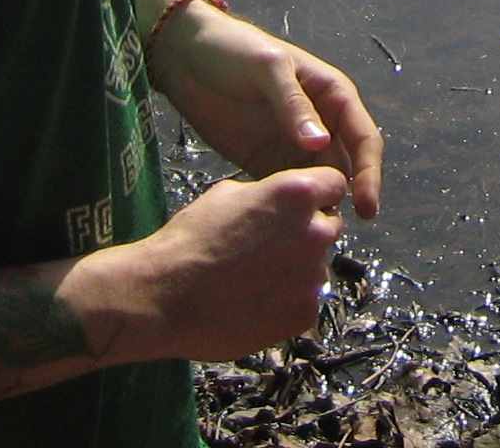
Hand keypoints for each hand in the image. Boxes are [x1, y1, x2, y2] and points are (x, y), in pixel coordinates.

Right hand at [74, 168, 346, 363]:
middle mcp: (314, 233)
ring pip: (316, 268)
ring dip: (296, 270)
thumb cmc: (190, 240)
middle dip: (307, 232)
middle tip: (270, 246)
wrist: (164, 296)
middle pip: (329, 227)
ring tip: (254, 279)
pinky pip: (305, 302)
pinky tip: (254, 303)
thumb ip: (268, 195)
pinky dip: (287, 303)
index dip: (317, 194)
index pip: (334, 185)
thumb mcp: (228, 194)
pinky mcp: (304, 315)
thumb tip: (281, 204)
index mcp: (297, 194)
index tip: (301, 206)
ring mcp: (312, 278)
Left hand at [148, 2, 384, 219]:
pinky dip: (288, 208)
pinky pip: (287, 190)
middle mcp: (321, 123)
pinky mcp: (266, 162)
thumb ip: (293, 104)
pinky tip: (278, 227)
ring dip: (316, 207)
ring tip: (303, 235)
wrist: (186, 56)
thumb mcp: (267, 68)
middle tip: (327, 231)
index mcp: (332, 95)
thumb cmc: (234, 50)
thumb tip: (322, 145)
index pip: (362, 138)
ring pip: (318, 184)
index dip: (369, 173)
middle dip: (344, 198)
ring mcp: (293, 145)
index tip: (366, 207)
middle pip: (345, 167)